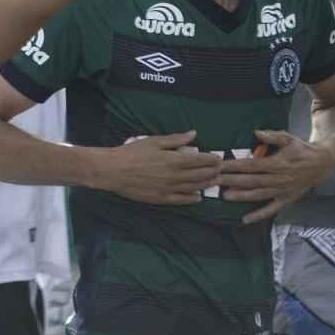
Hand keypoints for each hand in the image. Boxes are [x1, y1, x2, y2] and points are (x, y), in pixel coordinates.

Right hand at [90, 131, 221, 203]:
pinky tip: (198, 197)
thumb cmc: (132, 153)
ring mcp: (169, 188)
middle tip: (221, 171)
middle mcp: (175, 176)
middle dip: (213, 172)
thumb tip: (193, 134)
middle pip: (200, 175)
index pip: (199, 160)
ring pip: (193, 187)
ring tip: (214, 182)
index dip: (211, 160)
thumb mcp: (154, 141)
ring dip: (206, 184)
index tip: (218, 159)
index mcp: (173, 160)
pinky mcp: (161, 198)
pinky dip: (192, 198)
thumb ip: (175, 139)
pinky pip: (181, 199)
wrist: (113, 170)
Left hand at [219, 130, 334, 223]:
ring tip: (224, 196)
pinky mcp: (286, 199)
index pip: (251, 165)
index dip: (234, 166)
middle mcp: (279, 179)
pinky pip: (271, 209)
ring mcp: (282, 191)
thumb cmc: (301, 149)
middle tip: (214, 181)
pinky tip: (245, 220)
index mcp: (278, 163)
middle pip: (251, 181)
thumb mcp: (290, 138)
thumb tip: (257, 132)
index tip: (219, 165)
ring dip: (241, 196)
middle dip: (231, 181)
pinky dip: (258, 215)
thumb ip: (273, 136)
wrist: (322, 164)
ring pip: (258, 195)